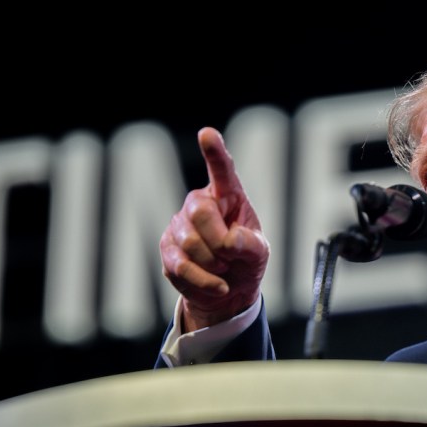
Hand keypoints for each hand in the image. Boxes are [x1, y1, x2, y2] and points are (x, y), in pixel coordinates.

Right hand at [160, 127, 269, 330]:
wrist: (227, 292)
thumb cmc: (245, 261)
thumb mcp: (260, 253)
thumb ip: (252, 245)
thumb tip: (231, 241)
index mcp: (227, 195)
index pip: (222, 171)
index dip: (214, 152)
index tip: (207, 134)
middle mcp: (199, 204)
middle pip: (200, 212)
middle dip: (220, 241)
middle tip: (231, 257)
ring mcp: (179, 225)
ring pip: (190, 242)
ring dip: (214, 264)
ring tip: (223, 269)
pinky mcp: (167, 249)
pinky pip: (182, 266)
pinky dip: (204, 281)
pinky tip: (217, 285)